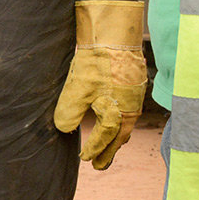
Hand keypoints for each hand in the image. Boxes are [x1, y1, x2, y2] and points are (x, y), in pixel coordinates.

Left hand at [53, 1, 147, 168]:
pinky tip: (114, 118)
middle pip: (119, 136)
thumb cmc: (98, 62)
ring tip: (108, 147)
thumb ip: (70, 111)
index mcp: (118, 114)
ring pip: (125, 124)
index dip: (94, 149)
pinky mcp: (133, 84)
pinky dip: (120, 121)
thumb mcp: (78, 89)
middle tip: (100, 165)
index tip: (85, 159)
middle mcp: (130, 109)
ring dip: (116, 137)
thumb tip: (64, 129)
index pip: (105, 138)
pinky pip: (128, 111)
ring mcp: (134, 97)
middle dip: (109, 151)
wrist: (116, 33)